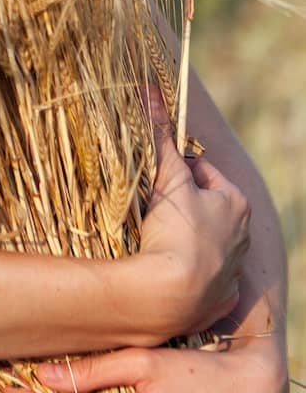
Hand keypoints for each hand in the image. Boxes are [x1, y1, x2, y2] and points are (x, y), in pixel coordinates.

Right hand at [137, 87, 250, 339]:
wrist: (170, 297)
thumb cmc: (175, 231)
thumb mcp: (167, 178)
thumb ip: (160, 136)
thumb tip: (151, 90)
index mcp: (236, 204)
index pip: (203, 173)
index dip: (176, 170)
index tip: (155, 177)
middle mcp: (242, 238)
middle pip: (206, 209)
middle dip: (182, 205)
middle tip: (152, 207)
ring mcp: (232, 272)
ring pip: (207, 244)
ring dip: (185, 239)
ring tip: (156, 239)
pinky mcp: (220, 301)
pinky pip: (205, 281)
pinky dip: (188, 274)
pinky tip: (168, 271)